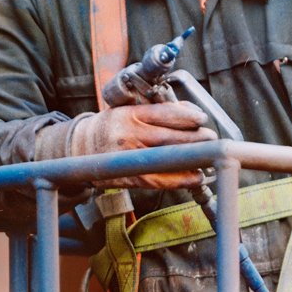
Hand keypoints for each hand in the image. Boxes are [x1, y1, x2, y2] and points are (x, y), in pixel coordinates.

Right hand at [67, 99, 211, 190]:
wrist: (81, 148)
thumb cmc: (111, 127)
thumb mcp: (128, 110)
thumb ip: (156, 111)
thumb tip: (189, 111)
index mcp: (130, 115)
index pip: (163, 114)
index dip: (186, 116)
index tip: (202, 118)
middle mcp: (129, 135)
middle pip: (169, 137)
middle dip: (195, 138)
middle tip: (211, 138)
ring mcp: (129, 158)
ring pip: (166, 159)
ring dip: (191, 159)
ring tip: (208, 157)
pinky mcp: (130, 177)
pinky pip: (160, 180)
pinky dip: (180, 180)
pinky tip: (195, 176)